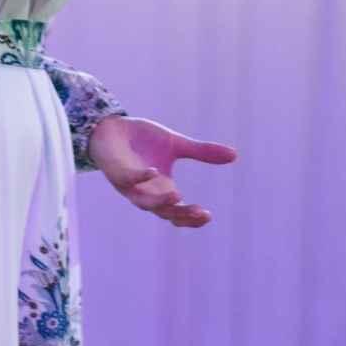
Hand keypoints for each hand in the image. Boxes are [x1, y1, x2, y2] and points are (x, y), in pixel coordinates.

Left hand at [87, 114, 236, 228]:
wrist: (110, 127)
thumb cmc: (142, 140)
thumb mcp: (176, 144)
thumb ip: (202, 152)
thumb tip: (235, 155)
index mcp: (162, 189)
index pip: (177, 213)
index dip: (191, 218)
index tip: (208, 215)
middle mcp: (146, 192)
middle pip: (164, 212)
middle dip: (181, 214)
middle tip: (200, 212)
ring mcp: (129, 184)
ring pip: (144, 202)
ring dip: (159, 201)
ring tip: (178, 195)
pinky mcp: (116, 171)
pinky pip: (128, 179)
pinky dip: (140, 178)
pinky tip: (154, 172)